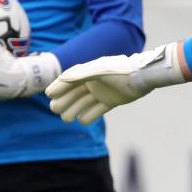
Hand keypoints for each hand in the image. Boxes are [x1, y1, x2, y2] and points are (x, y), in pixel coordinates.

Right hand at [46, 43, 182, 124]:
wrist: (143, 76)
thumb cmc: (120, 70)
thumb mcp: (98, 71)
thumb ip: (80, 75)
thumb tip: (62, 79)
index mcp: (89, 72)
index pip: (69, 80)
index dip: (58, 87)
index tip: (48, 94)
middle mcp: (94, 82)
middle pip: (74, 93)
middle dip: (63, 100)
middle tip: (55, 109)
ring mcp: (102, 92)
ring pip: (83, 103)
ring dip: (74, 110)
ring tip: (66, 118)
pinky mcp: (111, 101)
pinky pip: (96, 110)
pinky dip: (89, 116)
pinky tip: (82, 121)